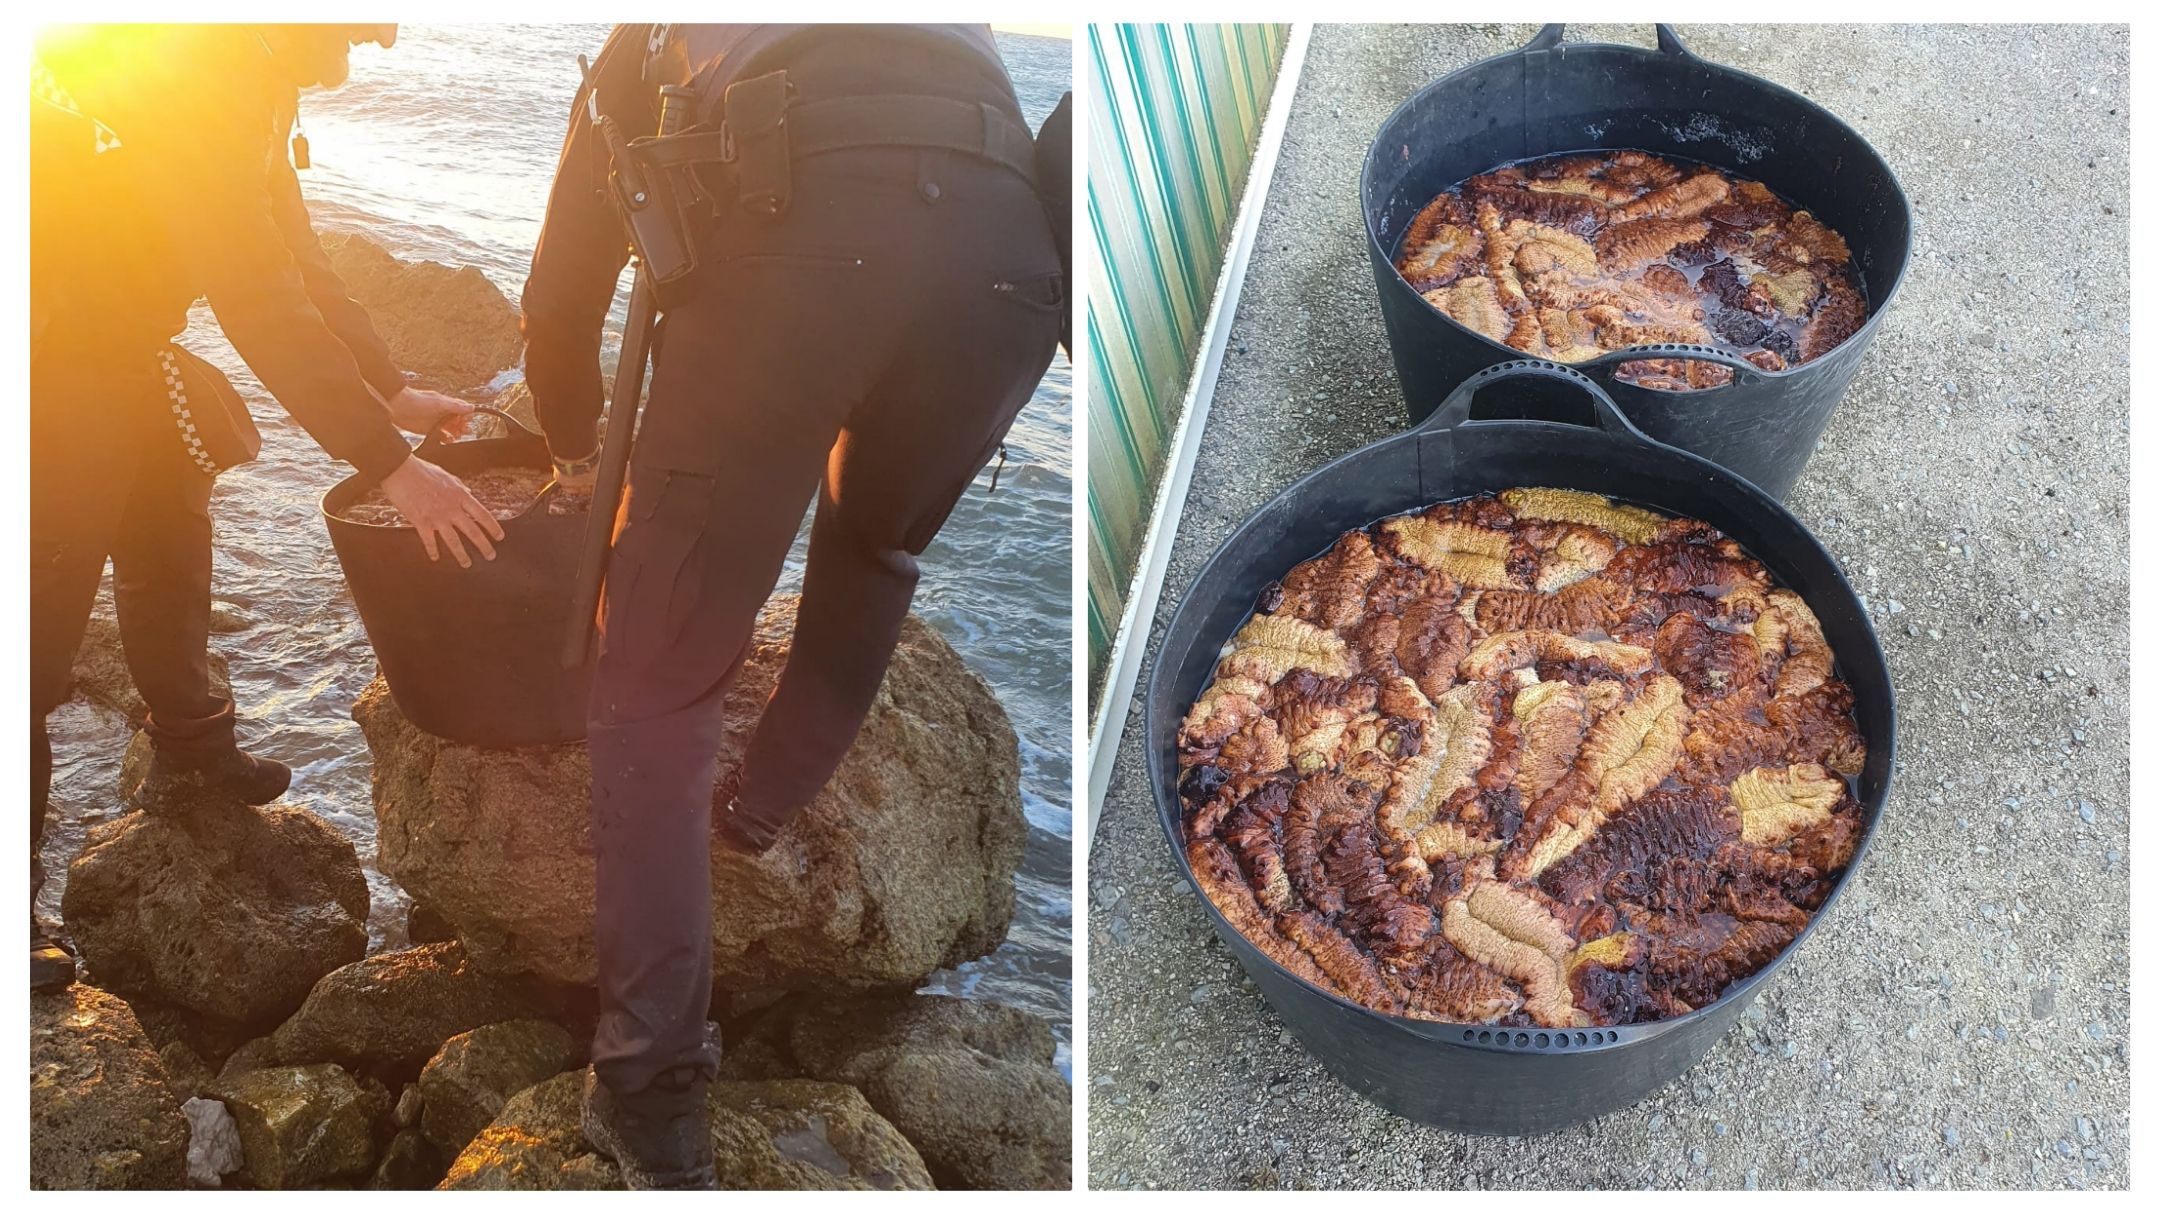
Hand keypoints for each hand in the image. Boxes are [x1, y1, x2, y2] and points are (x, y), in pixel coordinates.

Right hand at [376, 456, 503, 566]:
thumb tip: (469, 493)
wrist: (401, 471)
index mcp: (460, 496)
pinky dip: (433, 551)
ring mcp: (437, 517)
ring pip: (454, 541)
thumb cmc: (423, 471)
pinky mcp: (421, 522)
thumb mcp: (448, 476)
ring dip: (462, 555)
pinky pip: (430, 541)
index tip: (500, 537)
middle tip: (491, 556)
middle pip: (472, 531)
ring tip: (467, 564)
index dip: (493, 527)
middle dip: (484, 546)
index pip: (482, 515)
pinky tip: (435, 558)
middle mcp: (452, 509)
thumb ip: (460, 487)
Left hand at [385, 386, 474, 440]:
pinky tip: (447, 440)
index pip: (463, 411)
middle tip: (462, 430)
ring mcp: (437, 422)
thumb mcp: (438, 402)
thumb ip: (455, 406)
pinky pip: (442, 437)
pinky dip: (446, 439)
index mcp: (447, 404)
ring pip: (452, 430)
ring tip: (455, 436)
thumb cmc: (416, 400)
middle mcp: (443, 413)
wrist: (397, 407)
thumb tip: (471, 407)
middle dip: (463, 426)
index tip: (465, 421)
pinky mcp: (430, 431)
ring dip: (456, 434)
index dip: (466, 417)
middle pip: (459, 422)